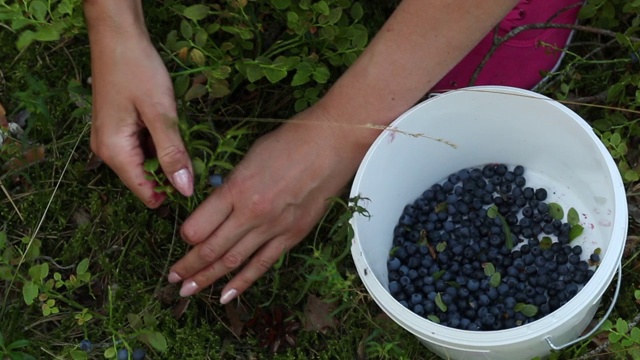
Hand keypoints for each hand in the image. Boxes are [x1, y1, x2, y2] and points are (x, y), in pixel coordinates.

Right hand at [88, 28, 192, 207]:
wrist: (117, 36)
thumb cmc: (137, 70)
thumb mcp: (160, 113)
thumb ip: (172, 153)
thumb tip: (185, 189)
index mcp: (114, 152)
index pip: (146, 192)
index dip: (172, 191)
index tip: (196, 180)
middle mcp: (106, 151)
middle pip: (145, 178)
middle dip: (171, 171)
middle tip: (193, 150)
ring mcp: (109, 139)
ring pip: (144, 162)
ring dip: (165, 155)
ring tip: (181, 134)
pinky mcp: (116, 128)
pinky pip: (140, 147)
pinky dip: (157, 143)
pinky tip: (168, 126)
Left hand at [167, 106, 367, 302]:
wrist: (331, 145)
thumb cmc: (290, 142)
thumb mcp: (249, 157)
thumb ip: (231, 185)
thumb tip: (218, 204)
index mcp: (236, 189)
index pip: (198, 226)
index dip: (186, 236)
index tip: (183, 238)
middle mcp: (251, 214)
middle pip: (211, 249)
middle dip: (188, 266)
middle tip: (173, 278)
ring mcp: (273, 228)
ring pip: (233, 261)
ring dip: (207, 279)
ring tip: (188, 290)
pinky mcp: (292, 236)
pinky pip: (262, 264)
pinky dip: (242, 282)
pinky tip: (225, 296)